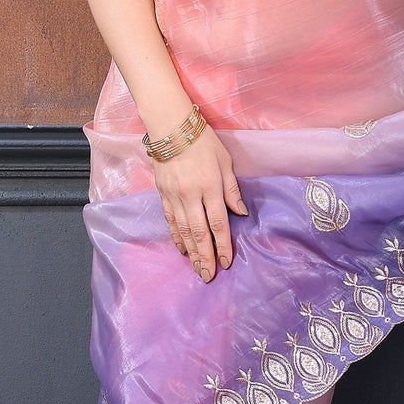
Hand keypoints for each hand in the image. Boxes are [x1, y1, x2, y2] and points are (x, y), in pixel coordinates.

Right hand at [153, 124, 247, 281]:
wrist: (171, 127)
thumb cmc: (204, 142)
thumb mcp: (225, 161)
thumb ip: (232, 189)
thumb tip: (240, 213)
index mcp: (210, 187)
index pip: (218, 223)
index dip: (223, 245)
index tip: (226, 262)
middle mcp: (191, 195)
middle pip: (199, 232)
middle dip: (205, 256)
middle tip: (209, 276)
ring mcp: (174, 196)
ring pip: (183, 230)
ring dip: (190, 252)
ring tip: (196, 268)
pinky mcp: (162, 194)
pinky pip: (170, 220)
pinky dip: (175, 237)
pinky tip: (181, 249)